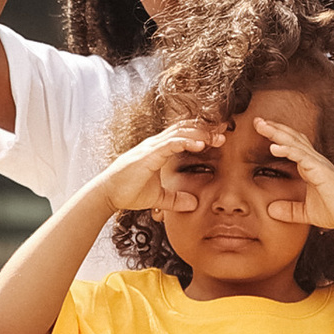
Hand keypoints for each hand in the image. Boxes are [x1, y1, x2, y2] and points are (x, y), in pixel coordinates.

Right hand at [98, 121, 218, 214]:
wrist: (108, 195)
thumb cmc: (128, 192)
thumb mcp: (158, 197)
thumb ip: (175, 199)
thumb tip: (194, 204)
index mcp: (158, 149)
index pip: (183, 135)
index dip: (202, 134)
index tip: (220, 138)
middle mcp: (155, 144)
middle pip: (185, 129)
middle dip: (206, 130)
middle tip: (225, 132)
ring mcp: (151, 147)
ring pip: (180, 133)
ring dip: (201, 134)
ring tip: (218, 137)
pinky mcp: (148, 154)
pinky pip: (170, 143)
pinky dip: (186, 141)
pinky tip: (200, 145)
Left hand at [249, 113, 333, 236]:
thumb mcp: (306, 212)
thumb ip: (289, 210)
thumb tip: (270, 210)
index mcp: (310, 166)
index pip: (292, 145)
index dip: (277, 136)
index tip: (261, 129)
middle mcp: (314, 161)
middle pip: (292, 138)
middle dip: (274, 128)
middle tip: (257, 120)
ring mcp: (318, 164)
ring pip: (295, 143)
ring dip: (277, 133)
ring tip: (262, 126)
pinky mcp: (322, 171)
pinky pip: (302, 156)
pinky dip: (288, 150)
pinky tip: (274, 146)